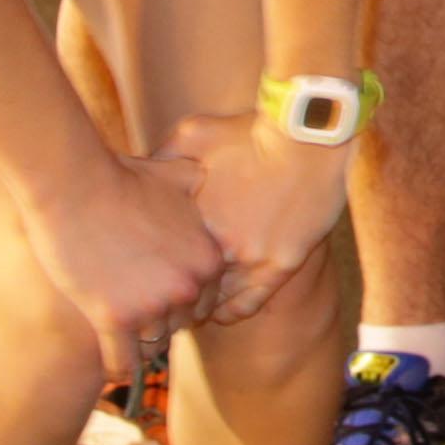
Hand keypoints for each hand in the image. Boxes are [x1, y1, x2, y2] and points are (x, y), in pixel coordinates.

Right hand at [20, 146, 228, 386]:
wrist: (76, 185)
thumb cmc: (121, 177)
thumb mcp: (176, 176)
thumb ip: (197, 185)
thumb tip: (205, 174)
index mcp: (208, 259)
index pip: (203, 303)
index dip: (178, 302)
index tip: (156, 297)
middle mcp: (188, 286)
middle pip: (178, 326)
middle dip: (158, 321)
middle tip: (134, 314)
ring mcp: (153, 305)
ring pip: (152, 348)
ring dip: (136, 345)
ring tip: (120, 337)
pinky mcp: (115, 320)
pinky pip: (122, 364)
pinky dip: (115, 367)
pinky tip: (108, 362)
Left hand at [166, 110, 354, 326]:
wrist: (308, 136)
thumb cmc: (250, 131)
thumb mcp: (194, 132)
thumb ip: (162, 156)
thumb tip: (136, 169)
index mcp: (194, 218)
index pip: (161, 257)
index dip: (152, 265)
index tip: (148, 268)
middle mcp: (219, 245)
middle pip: (183, 284)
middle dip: (170, 291)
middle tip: (161, 296)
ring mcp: (252, 259)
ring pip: (214, 300)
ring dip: (198, 308)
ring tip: (188, 310)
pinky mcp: (281, 265)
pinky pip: (247, 304)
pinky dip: (229, 313)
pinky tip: (219, 314)